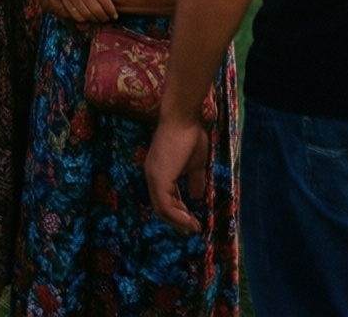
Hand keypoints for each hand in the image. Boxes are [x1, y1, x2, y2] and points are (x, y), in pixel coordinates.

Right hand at [44, 0, 117, 21]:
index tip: (115, 15)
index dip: (112, 11)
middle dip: (104, 17)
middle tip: (108, 19)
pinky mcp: (66, 2)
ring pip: (87, 15)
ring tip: (99, 19)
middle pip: (97, 11)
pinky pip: (76, 15)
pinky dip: (84, 19)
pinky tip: (88, 17)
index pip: (105, 2)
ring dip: (95, 20)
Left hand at [145, 113, 208, 234]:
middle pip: (160, 207)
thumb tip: (196, 197)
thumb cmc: (189, 136)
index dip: (178, 212)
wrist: (183, 119)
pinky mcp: (158, 178)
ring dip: (179, 222)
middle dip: (178, 221)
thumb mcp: (195, 164)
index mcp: (158, 171)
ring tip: (194, 227)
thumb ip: (194, 180)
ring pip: (162, 209)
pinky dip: (178, 217)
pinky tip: (191, 221)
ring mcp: (153, 176)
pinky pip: (165, 205)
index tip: (193, 220)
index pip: (164, 198)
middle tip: (193, 229)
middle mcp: (151, 175)